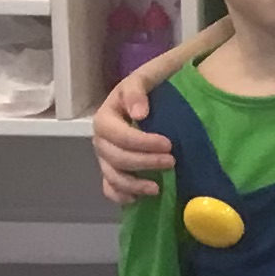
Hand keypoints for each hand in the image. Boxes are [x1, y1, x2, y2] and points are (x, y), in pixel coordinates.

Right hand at [94, 71, 177, 203]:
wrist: (165, 89)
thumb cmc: (156, 82)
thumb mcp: (147, 76)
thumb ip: (137, 90)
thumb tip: (138, 114)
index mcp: (107, 114)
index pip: (116, 134)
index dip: (140, 142)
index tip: (168, 143)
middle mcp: (103, 138)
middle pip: (114, 157)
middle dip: (143, 163)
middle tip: (172, 161)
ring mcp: (107, 156)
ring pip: (111, 176)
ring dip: (133, 185)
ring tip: (157, 188)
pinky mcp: (115, 169)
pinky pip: (110, 187)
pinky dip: (120, 195)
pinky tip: (137, 199)